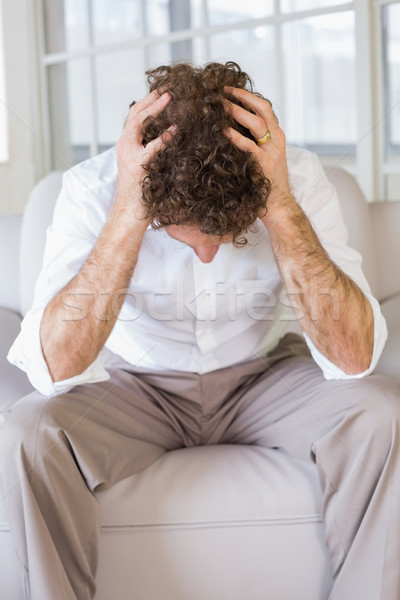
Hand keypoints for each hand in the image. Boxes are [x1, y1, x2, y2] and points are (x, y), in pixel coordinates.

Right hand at [115, 89, 172, 221]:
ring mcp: (129, 155)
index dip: (149, 101)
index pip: (135, 117)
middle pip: (134, 114)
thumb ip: (153, 151)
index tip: (163, 90)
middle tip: (169, 87)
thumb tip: (173, 137)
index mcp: (127, 145)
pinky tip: (175, 129)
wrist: (130, 214)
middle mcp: (125, 146)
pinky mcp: (137, 166)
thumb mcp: (147, 166)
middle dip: (151, 98)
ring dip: (154, 108)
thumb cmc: (143, 194)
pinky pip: (151, 147)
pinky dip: (164, 137)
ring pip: (137, 123)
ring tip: (170, 98)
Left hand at [224, 87, 291, 211]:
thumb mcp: (264, 156)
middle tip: (222, 91)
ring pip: (257, 123)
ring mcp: (272, 152)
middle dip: (242, 97)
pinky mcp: (264, 164)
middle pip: (262, 109)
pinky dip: (235, 136)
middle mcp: (276, 140)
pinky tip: (223, 130)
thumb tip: (231, 127)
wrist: (279, 204)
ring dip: (237, 112)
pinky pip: (249, 146)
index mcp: (277, 136)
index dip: (247, 96)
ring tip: (221, 105)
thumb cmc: (266, 181)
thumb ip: (254, 141)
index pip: (264, 108)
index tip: (230, 89)